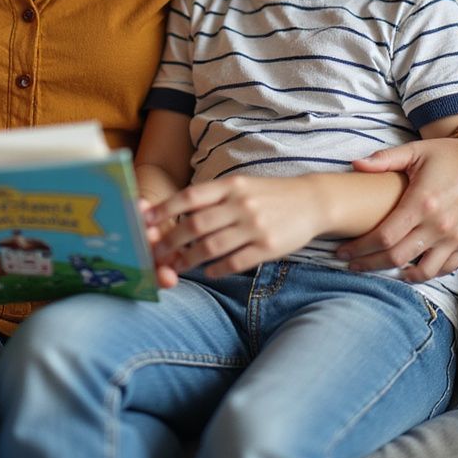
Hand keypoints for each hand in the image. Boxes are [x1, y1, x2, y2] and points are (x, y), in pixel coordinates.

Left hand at [144, 176, 320, 284]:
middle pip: (196, 224)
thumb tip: (174, 213)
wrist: (311, 201)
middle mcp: (240, 203)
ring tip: (177, 266)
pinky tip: (209, 272)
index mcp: (230, 185)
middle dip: (171, 241)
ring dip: (189, 259)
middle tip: (157, 252)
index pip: (189, 196)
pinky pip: (235, 261)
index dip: (164, 209)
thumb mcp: (239, 185)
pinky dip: (218, 269)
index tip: (146, 222)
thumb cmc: (266, 194)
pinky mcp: (268, 246)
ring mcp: (254, 225)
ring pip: (212, 246)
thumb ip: (211, 198)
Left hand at [337, 137, 457, 280]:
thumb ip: (384, 159)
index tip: (342, 251)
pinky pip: (446, 268)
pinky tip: (408, 269)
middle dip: (369, 263)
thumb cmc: (446, 154)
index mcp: (421, 202)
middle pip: (397, 256)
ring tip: (377, 268)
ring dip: (397, 273)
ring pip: (422, 270)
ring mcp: (455, 237)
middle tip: (350, 264)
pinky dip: (426, 273)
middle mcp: (439, 224)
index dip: (360, 247)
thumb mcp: (414, 150)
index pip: (384, 236)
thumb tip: (355, 164)